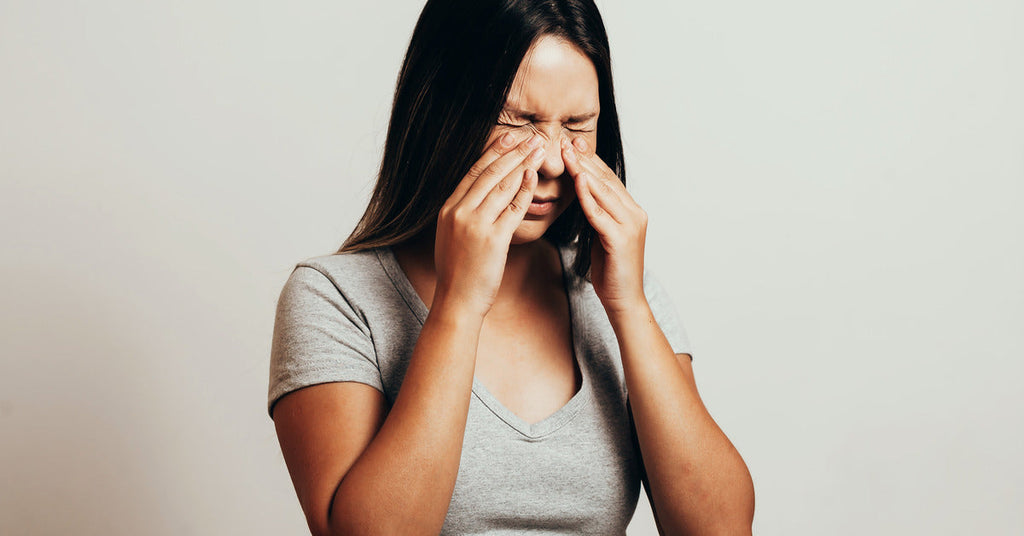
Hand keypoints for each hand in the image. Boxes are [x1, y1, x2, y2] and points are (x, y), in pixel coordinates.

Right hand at [433, 132, 544, 317]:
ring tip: (538, 148)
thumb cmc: (458, 274)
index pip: (472, 173)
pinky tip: (534, 175)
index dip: (492, 153)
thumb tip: (473, 199)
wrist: (457, 301)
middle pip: (488, 173)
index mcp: (448, 210)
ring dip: (522, 163)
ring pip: (502, 186)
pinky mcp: (493, 239)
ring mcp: (475, 224)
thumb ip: (461, 216)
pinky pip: (513, 207)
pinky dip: (525, 189)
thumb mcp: (450, 237)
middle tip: (529, 135)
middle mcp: (459, 212)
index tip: (508, 138)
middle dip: (511, 151)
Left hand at [561, 137, 647, 313]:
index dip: (590, 160)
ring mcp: (630, 226)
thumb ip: (597, 216)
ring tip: (566, 153)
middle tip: (566, 140)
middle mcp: (635, 214)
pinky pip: (600, 214)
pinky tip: (576, 181)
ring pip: (603, 192)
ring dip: (583, 171)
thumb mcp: (601, 237)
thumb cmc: (611, 271)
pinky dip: (587, 196)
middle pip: (606, 180)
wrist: (624, 302)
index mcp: (631, 212)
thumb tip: (583, 198)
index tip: (572, 143)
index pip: (608, 180)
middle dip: (585, 159)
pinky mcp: (621, 239)